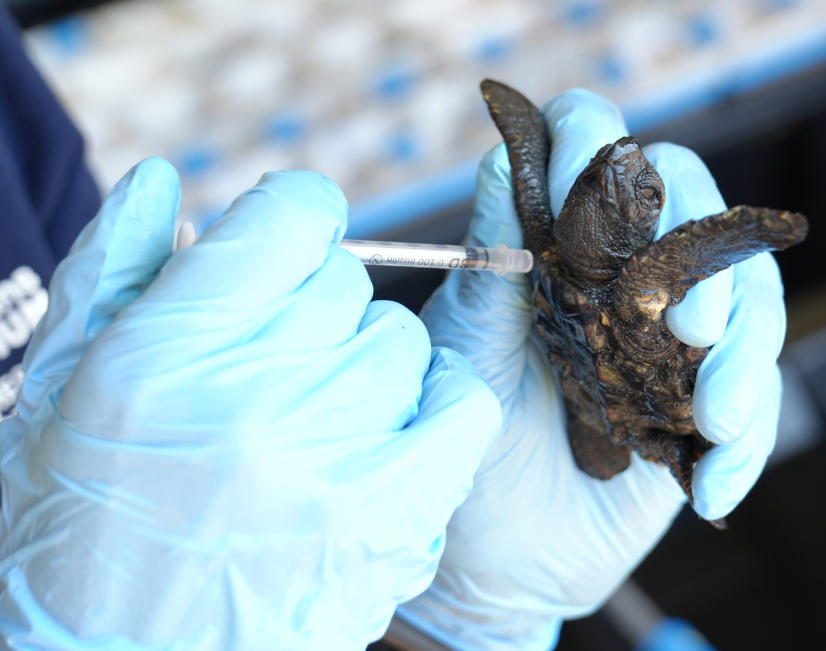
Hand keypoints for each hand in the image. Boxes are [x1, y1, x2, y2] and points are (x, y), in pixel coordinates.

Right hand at [0, 159, 500, 648]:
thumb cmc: (82, 528)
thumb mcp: (64, 389)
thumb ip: (116, 270)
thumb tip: (165, 180)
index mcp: (166, 347)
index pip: (293, 215)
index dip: (296, 219)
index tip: (289, 244)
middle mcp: (251, 394)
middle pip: (349, 280)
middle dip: (316, 306)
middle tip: (280, 362)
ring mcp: (328, 459)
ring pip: (403, 344)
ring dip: (367, 367)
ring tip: (317, 420)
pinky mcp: (388, 519)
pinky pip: (461, 408)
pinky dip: (438, 405)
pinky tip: (393, 428)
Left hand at [396, 90, 785, 647]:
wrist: (495, 559)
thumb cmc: (466, 446)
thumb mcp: (466, 357)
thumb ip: (489, 268)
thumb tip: (501, 158)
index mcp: (561, 245)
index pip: (597, 149)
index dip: (595, 141)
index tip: (585, 180)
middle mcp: (628, 277)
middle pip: (698, 208)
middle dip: (704, 263)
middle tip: (686, 332)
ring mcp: (677, 342)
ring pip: (751, 301)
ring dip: (747, 358)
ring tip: (717, 419)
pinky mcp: (710, 406)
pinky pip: (760, 402)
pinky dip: (748, 443)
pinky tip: (711, 488)